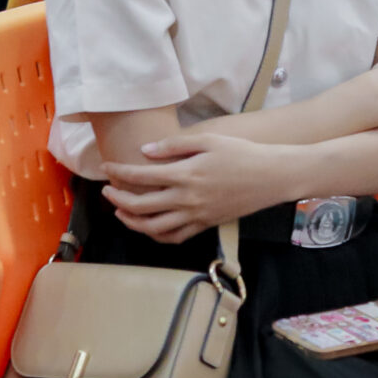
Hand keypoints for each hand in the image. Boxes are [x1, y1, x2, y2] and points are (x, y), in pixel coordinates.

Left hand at [99, 133, 278, 242]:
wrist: (272, 176)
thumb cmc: (241, 153)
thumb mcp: (208, 140)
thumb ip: (173, 146)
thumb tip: (144, 152)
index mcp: (186, 174)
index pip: (141, 176)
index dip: (119, 173)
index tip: (106, 168)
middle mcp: (187, 199)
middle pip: (141, 205)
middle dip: (118, 199)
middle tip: (107, 191)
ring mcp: (197, 215)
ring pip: (154, 228)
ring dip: (132, 221)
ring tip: (121, 212)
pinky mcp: (206, 225)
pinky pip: (175, 237)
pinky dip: (157, 235)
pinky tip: (148, 227)